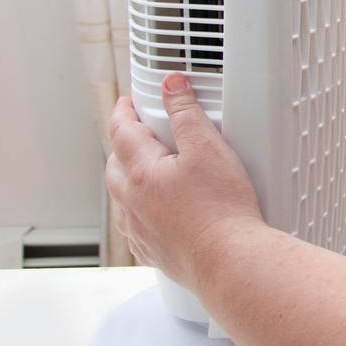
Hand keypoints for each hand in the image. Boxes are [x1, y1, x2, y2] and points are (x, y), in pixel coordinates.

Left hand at [105, 73, 265, 292]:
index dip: (123, 111)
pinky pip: (134, 226)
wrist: (230, 260)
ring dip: (128, 178)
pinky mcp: (151, 252)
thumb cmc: (222, 209)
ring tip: (147, 170)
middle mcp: (131, 203)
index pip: (121, 131)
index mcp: (140, 173)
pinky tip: (158, 211)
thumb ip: (186, 113)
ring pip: (121, 197)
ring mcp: (139, 230)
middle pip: (114, 165)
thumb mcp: (208, 147)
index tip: (127, 102)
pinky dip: (139, 211)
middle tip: (138, 131)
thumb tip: (171, 86)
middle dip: (123, 144)